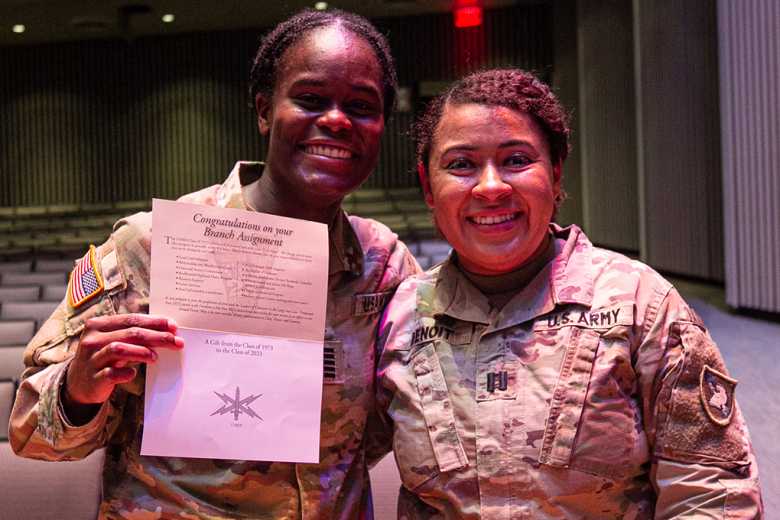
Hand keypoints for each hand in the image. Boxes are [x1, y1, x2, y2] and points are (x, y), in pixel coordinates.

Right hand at [62, 314, 183, 423]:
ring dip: (142, 351)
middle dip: (157, 337)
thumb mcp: (113, 341)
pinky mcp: (93, 378)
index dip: (154, 322)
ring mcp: (91, 359)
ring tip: (156, 357)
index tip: (173, 326)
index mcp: (98, 325)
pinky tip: (133, 373)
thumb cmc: (103, 358)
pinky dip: (126, 372)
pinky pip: (111, 373)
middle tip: (176, 342)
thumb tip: (165, 330)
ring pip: (119, 349)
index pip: (131, 319)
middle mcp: (92, 339)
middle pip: (130, 333)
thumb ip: (131, 334)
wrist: (78, 385)